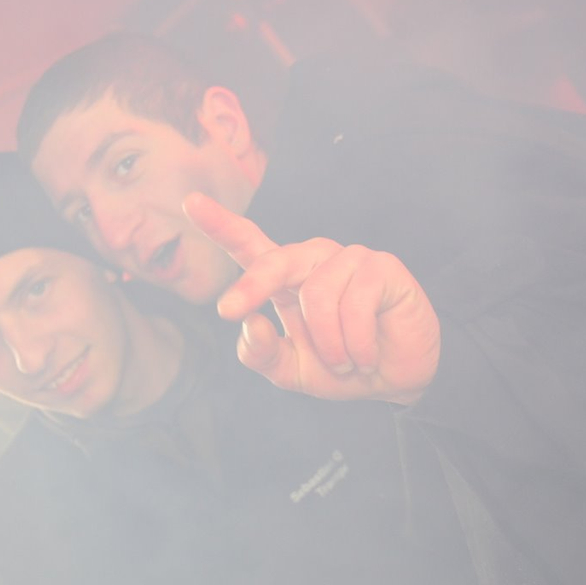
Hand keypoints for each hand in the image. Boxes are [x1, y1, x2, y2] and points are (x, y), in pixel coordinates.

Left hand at [183, 193, 439, 404]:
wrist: (395, 381)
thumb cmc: (341, 368)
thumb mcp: (291, 370)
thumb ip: (262, 352)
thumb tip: (250, 322)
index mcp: (285, 280)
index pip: (250, 246)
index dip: (220, 224)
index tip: (191, 203)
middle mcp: (313, 261)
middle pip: (274, 259)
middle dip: (252, 284)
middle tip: (230, 310)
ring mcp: (349, 259)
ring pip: (317, 294)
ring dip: (329, 345)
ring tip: (346, 362)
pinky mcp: (382, 267)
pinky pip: (356, 304)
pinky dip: (357, 343)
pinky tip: (367, 356)